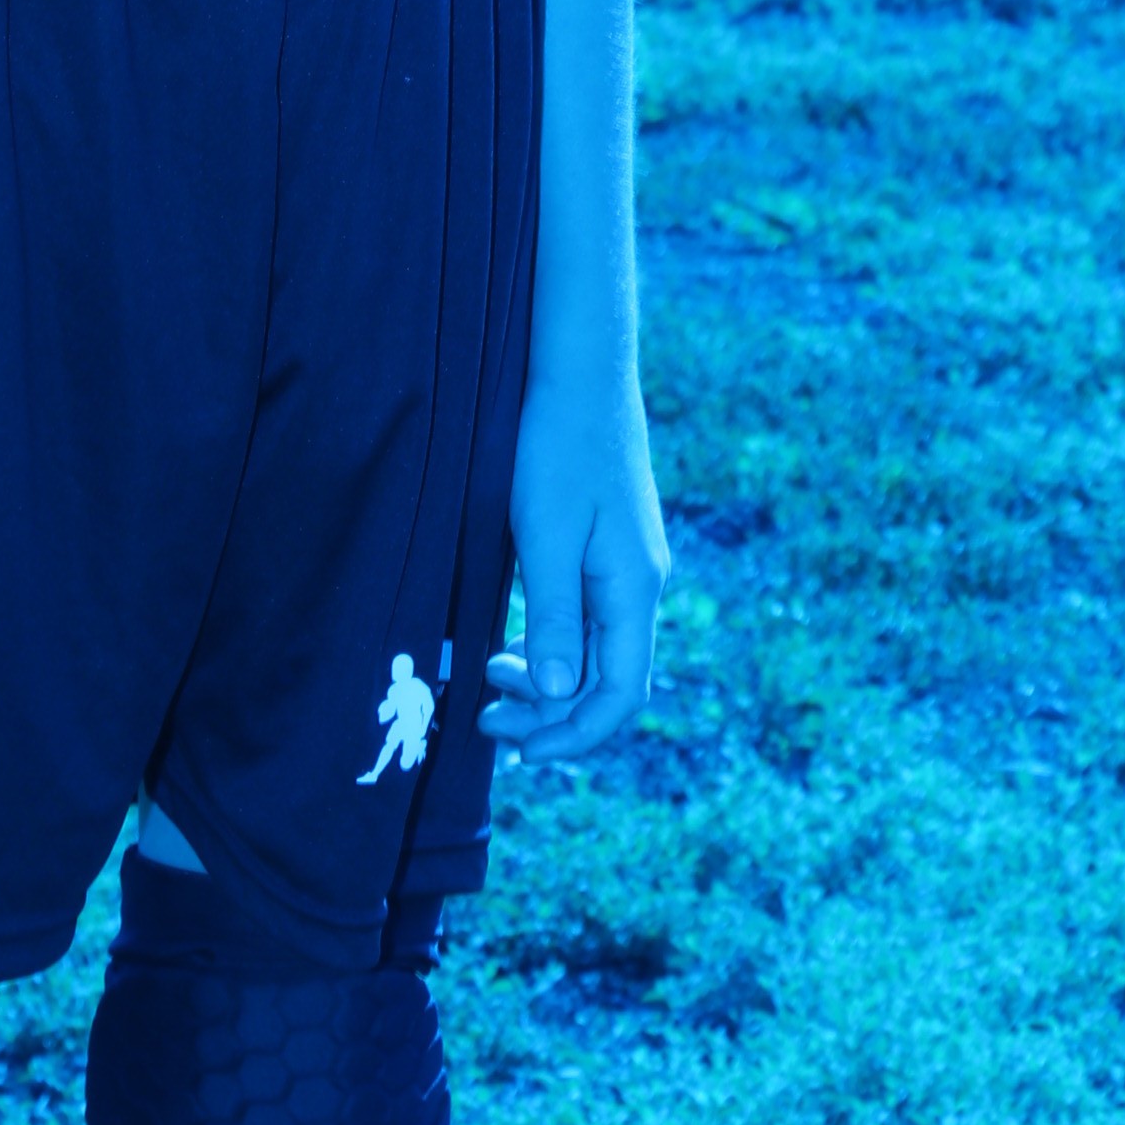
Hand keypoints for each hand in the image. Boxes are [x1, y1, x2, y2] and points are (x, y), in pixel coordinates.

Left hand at [478, 373, 667, 764]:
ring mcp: (626, 566)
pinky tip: (511, 646)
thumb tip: (556, 696)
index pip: (621, 694)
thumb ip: (553, 616)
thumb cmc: (558, 445)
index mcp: (632, 588)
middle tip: (485, 720)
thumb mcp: (544, 534)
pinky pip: (587, 620)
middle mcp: (639, 584)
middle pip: (608, 681)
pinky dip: (551, 646)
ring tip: (488, 684)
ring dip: (548, 682)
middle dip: (551, 715)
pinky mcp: (607, 548)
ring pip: (595, 652)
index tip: (521, 752)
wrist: (580, 371)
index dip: (575, 735)